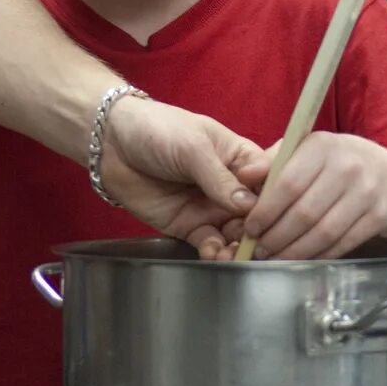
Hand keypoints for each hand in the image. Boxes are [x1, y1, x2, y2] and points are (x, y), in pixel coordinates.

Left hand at [98, 97, 267, 254]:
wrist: (112, 144)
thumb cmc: (157, 130)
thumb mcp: (193, 146)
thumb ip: (220, 177)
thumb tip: (249, 206)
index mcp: (241, 159)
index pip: (269, 182)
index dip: (274, 200)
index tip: (272, 214)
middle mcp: (232, 187)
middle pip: (257, 215)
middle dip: (259, 232)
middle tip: (256, 244)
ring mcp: (211, 208)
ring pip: (236, 234)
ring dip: (238, 247)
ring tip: (233, 255)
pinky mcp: (189, 226)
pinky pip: (209, 244)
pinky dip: (214, 252)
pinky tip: (212, 253)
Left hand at [238, 133, 386, 259]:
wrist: (386, 173)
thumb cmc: (333, 162)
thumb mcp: (304, 151)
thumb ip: (272, 163)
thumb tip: (242, 176)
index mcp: (323, 146)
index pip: (288, 183)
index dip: (266, 210)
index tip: (250, 227)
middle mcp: (348, 167)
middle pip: (305, 213)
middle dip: (276, 237)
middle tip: (258, 249)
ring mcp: (368, 192)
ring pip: (324, 233)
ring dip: (295, 251)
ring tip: (275, 258)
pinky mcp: (380, 216)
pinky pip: (343, 243)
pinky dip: (319, 255)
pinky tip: (302, 258)